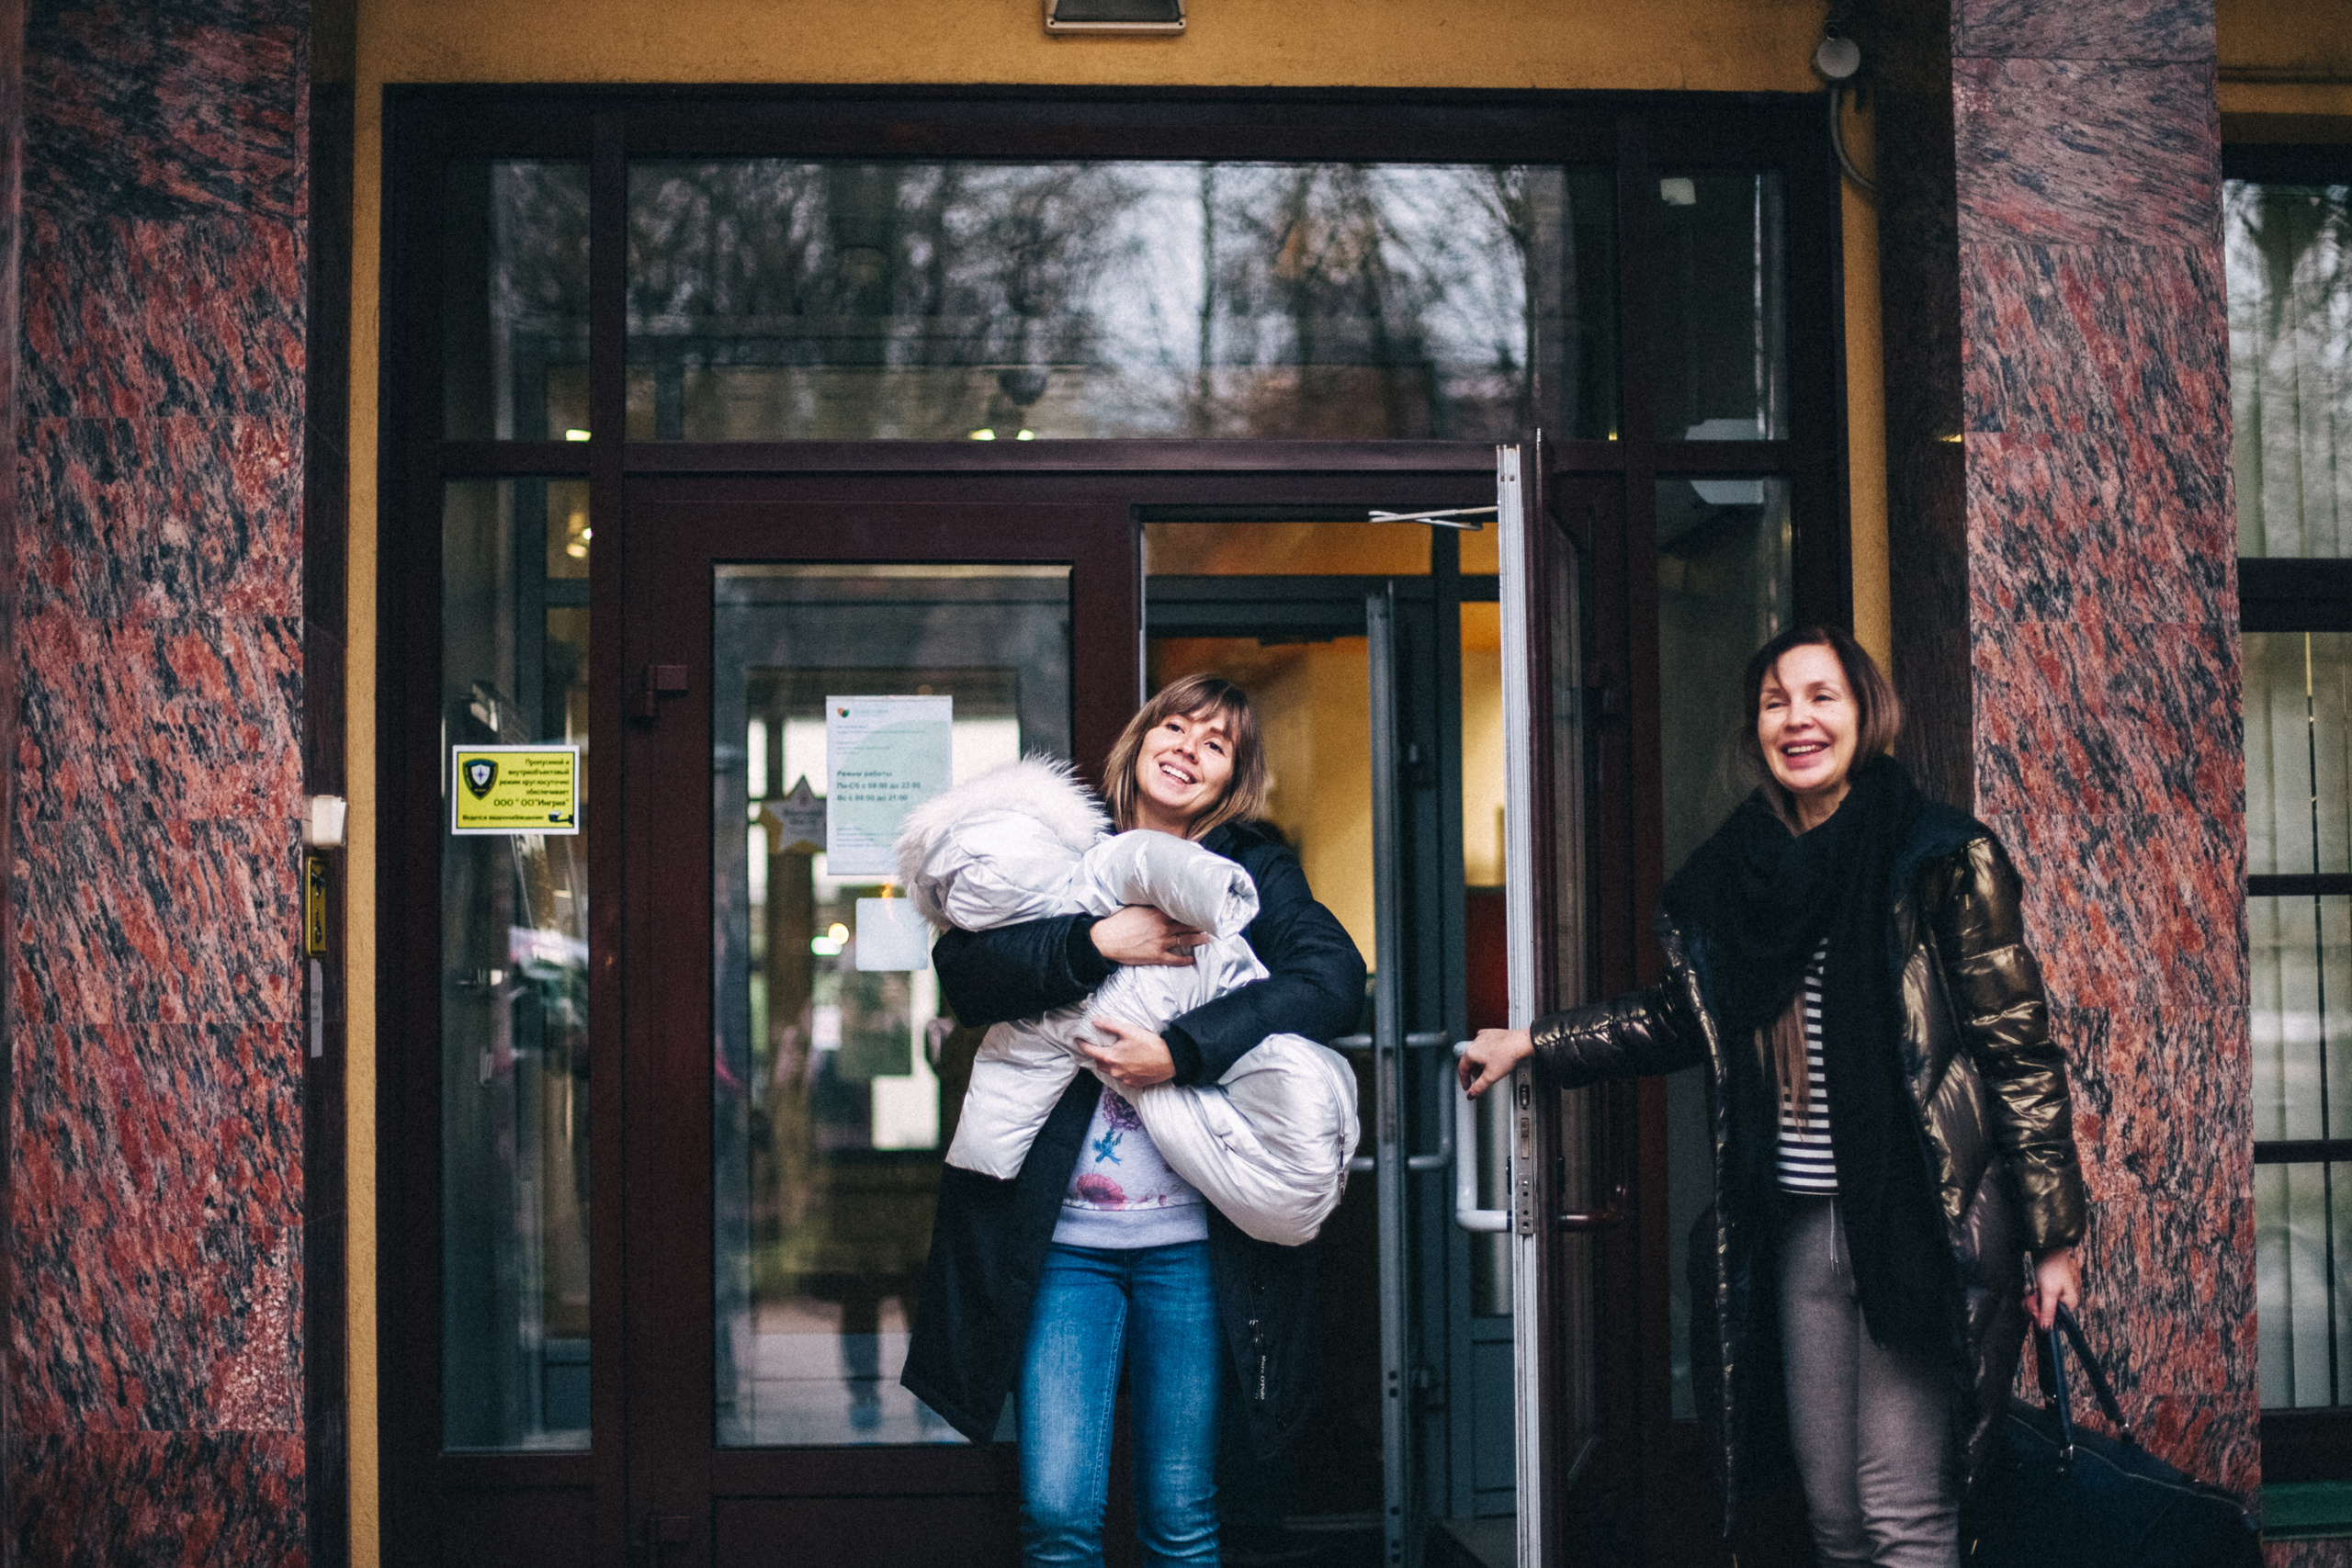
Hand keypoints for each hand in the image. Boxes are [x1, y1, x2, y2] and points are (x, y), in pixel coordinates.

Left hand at [1084, 1016, 1176, 1089]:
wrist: (1170, 1060)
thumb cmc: (1150, 1044)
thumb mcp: (1128, 1030)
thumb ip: (1109, 1025)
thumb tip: (1094, 1020)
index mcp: (1111, 1057)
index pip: (1090, 1051)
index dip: (1083, 1045)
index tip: (1078, 1040)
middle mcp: (1115, 1071)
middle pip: (1099, 1063)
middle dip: (1098, 1056)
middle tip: (1101, 1048)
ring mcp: (1124, 1080)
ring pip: (1110, 1072)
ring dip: (1110, 1064)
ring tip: (1117, 1055)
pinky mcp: (1134, 1085)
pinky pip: (1121, 1078)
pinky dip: (1121, 1071)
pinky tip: (1129, 1064)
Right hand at [1090, 905, 1205, 967]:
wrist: (1107, 939)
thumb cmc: (1119, 923)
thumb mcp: (1136, 909)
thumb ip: (1150, 907)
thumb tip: (1159, 904)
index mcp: (1157, 913)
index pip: (1180, 910)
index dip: (1192, 911)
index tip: (1202, 909)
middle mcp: (1162, 926)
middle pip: (1187, 924)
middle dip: (1200, 924)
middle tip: (1211, 924)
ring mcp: (1161, 941)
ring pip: (1185, 940)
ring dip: (1198, 940)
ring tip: (1208, 939)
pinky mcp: (1156, 955)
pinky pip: (1175, 959)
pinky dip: (1184, 960)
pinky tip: (1192, 960)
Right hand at [1457, 1027, 1532, 1097]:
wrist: (1520, 1043)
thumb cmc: (1507, 1056)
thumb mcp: (1490, 1077)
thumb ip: (1478, 1087)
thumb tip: (1471, 1094)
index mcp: (1471, 1053)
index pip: (1462, 1069)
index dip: (1464, 1080)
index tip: (1467, 1086)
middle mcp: (1474, 1043)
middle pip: (1469, 1060)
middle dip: (1473, 1072)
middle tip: (1479, 1079)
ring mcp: (1483, 1037)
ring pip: (1476, 1052)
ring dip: (1479, 1062)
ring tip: (1487, 1069)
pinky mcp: (1491, 1033)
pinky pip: (1483, 1044)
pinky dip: (1484, 1051)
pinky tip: (1490, 1055)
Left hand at [2026, 1246, 2081, 1331]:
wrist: (2047, 1248)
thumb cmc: (2052, 1268)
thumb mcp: (2049, 1291)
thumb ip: (2047, 1311)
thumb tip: (2047, 1330)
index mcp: (2068, 1306)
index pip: (2053, 1323)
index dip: (2040, 1317)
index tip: (2035, 1306)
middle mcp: (2061, 1304)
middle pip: (2042, 1316)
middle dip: (2033, 1305)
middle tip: (2032, 1293)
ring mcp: (2052, 1299)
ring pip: (2036, 1309)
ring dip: (2029, 1300)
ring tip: (2031, 1288)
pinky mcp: (2043, 1293)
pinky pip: (2033, 1301)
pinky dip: (2029, 1295)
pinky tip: (2029, 1288)